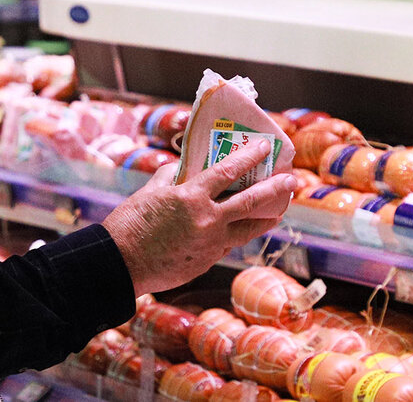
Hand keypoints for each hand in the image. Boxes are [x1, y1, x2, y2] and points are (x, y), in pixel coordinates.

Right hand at [103, 139, 296, 296]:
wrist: (120, 265)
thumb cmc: (129, 225)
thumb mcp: (148, 193)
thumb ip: (169, 178)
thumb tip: (181, 168)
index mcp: (191, 197)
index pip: (228, 171)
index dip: (249, 156)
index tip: (265, 146)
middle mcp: (207, 220)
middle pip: (251, 203)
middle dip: (275, 190)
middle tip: (292, 181)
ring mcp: (210, 244)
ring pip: (248, 230)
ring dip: (266, 219)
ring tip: (279, 211)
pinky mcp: (206, 262)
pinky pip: (228, 245)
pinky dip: (236, 235)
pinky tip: (242, 231)